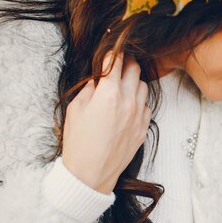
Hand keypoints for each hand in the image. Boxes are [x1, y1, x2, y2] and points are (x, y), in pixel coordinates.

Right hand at [62, 51, 150, 193]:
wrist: (91, 174)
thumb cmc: (78, 142)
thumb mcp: (75, 109)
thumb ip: (89, 89)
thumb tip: (98, 79)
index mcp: (108, 93)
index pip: (116, 62)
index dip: (113, 52)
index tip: (111, 48)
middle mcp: (128, 101)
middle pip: (135, 69)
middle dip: (126, 62)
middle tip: (119, 63)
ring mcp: (139, 115)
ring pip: (144, 86)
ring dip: (134, 81)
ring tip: (123, 84)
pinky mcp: (144, 128)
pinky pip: (146, 105)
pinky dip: (138, 100)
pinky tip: (127, 105)